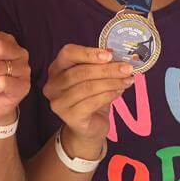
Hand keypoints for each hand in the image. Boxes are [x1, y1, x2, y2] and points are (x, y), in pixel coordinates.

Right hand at [42, 44, 133, 158]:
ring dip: (111, 82)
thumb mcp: (94, 77)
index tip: (109, 55)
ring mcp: (59, 102)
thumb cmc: (91, 97)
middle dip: (107, 69)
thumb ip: (100, 65)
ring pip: (87, 87)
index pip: (68, 53)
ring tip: (127, 80)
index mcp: (56, 69)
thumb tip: (117, 56)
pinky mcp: (69, 117)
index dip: (88, 53)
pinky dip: (108, 95)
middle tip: (127, 68)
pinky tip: (119, 91)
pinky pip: (92, 102)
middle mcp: (52, 85)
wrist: (88, 127)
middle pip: (80, 72)